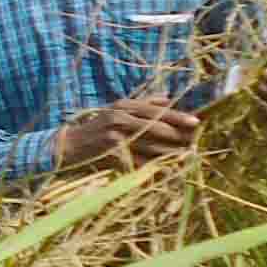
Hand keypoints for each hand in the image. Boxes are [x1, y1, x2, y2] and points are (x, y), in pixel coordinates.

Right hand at [54, 96, 200, 171]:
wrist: (70, 146)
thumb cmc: (97, 127)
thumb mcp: (116, 109)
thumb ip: (143, 103)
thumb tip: (169, 98)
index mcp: (123, 105)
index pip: (156, 110)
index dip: (178, 116)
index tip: (197, 122)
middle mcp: (119, 118)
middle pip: (158, 128)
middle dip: (179, 136)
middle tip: (195, 142)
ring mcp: (115, 137)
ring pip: (153, 147)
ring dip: (171, 153)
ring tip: (185, 156)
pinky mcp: (112, 154)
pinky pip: (140, 162)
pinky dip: (154, 166)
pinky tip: (165, 168)